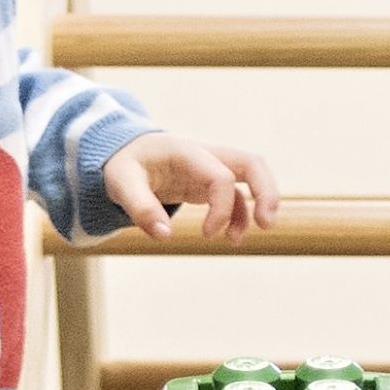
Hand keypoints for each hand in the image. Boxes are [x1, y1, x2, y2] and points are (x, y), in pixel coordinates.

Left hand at [100, 132, 280, 243]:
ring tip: (245, 237)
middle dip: (266, 192)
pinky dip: (240, 215)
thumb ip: (141, 208)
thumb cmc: (123, 165)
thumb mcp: (121, 184)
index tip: (207, 235)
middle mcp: (205, 155)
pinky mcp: (209, 181)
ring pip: (251, 176)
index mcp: (186, 151)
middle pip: (252, 163)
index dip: (222, 208)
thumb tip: (164, 235)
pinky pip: (237, 194)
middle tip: (267, 224)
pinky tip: (231, 237)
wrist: (121, 152)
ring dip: (261, 203)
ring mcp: (210, 167)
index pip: (221, 176)